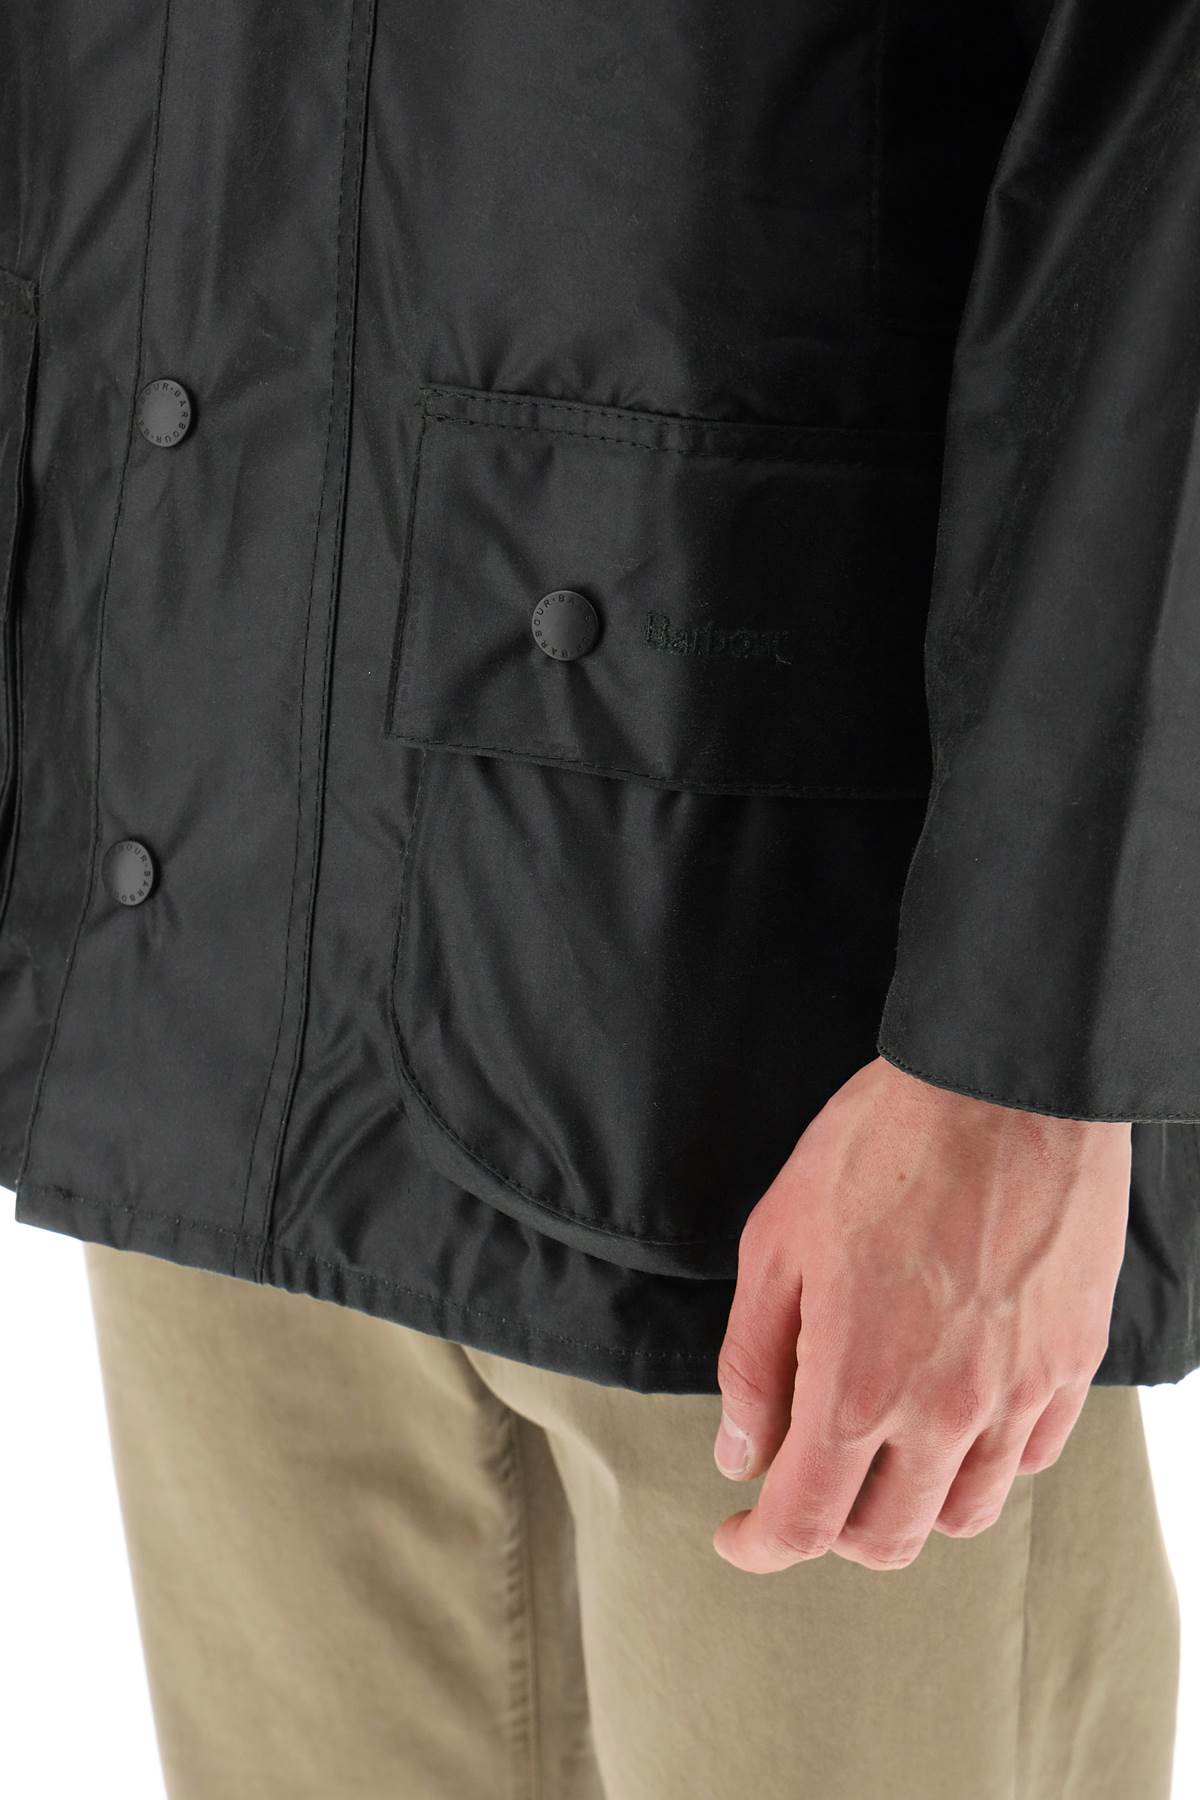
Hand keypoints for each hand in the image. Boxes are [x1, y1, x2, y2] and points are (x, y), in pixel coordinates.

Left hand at [711, 1056, 1130, 1573]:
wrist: (1001, 1087)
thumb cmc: (880, 1148)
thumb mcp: (776, 1242)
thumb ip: (752, 1361)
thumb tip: (739, 1450)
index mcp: (857, 1386)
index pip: (805, 1523)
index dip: (759, 1544)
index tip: (737, 1532)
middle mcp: (944, 1412)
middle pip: (887, 1538)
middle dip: (830, 1534)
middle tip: (801, 1488)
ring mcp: (1017, 1393)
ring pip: (965, 1511)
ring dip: (909, 1508)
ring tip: (878, 1458)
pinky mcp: (1070, 1362)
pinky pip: (1029, 1456)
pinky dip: (982, 1463)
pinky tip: (953, 1420)